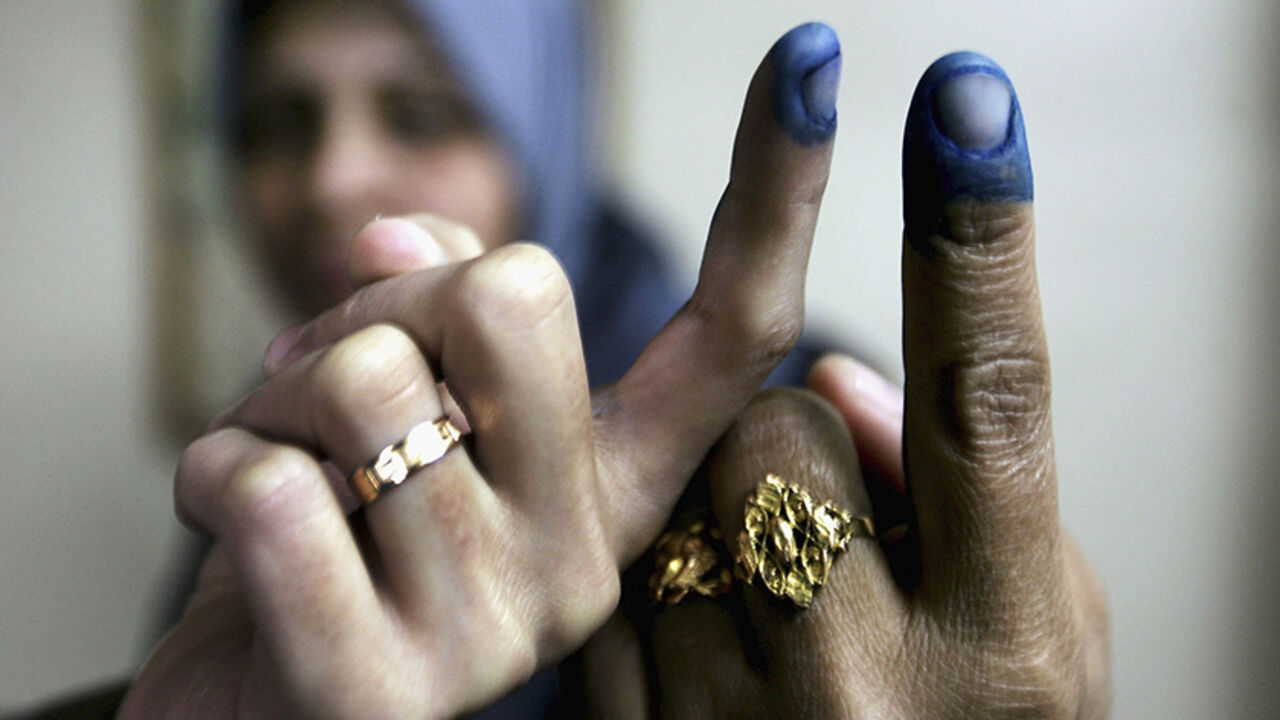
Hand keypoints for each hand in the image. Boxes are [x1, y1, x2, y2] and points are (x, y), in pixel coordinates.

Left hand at [120, 23, 841, 718]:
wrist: (261, 714)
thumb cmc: (341, 545)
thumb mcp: (403, 404)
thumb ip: (428, 305)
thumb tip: (397, 229)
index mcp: (617, 484)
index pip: (729, 328)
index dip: (773, 190)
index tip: (809, 68)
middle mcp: (590, 558)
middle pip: (514, 293)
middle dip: (385, 300)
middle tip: (332, 379)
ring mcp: (498, 631)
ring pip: (367, 380)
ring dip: (277, 399)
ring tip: (285, 467)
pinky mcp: (379, 691)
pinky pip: (273, 487)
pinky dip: (211, 469)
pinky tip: (232, 530)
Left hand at [566, 52, 1109, 718]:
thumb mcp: (1014, 625)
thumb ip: (957, 493)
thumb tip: (841, 369)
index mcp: (1004, 646)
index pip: (993, 405)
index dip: (979, 246)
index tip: (966, 102)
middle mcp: (877, 690)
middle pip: (784, 428)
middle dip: (782, 441)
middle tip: (807, 530)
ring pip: (679, 490)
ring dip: (704, 506)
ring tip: (751, 605)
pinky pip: (606, 565)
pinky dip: (641, 564)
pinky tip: (683, 636)